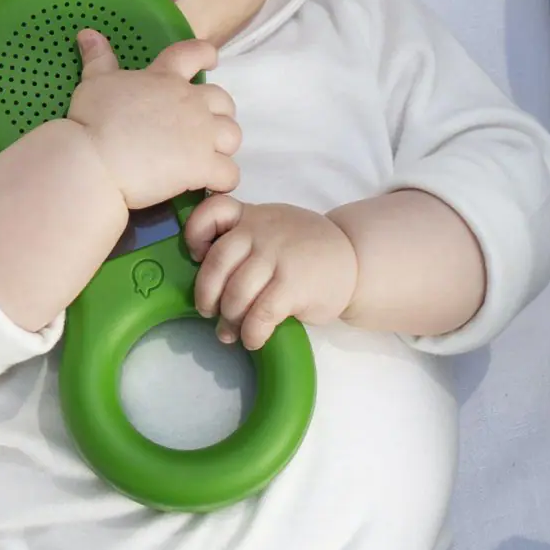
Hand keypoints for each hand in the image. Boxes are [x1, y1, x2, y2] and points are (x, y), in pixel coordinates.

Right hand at [67, 30, 240, 209]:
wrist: (96, 160)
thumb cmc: (93, 120)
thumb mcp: (94, 82)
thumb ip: (98, 58)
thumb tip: (87, 33)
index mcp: (166, 78)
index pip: (196, 53)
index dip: (207, 55)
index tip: (211, 60)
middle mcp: (191, 102)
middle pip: (224, 101)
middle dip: (218, 113)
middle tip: (202, 127)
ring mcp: (201, 134)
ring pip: (233, 136)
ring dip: (224, 146)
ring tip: (209, 157)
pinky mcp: (203, 166)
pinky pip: (230, 174)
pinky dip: (224, 180)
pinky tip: (212, 185)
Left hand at [185, 198, 358, 350]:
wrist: (354, 260)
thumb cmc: (305, 251)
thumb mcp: (273, 229)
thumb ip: (243, 241)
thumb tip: (208, 285)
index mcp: (252, 216)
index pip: (214, 210)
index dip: (195, 234)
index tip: (196, 254)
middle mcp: (262, 231)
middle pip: (217, 262)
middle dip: (206, 293)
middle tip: (208, 311)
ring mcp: (278, 257)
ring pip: (236, 293)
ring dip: (228, 320)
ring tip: (229, 333)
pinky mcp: (293, 285)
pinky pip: (260, 314)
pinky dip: (251, 333)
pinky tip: (253, 339)